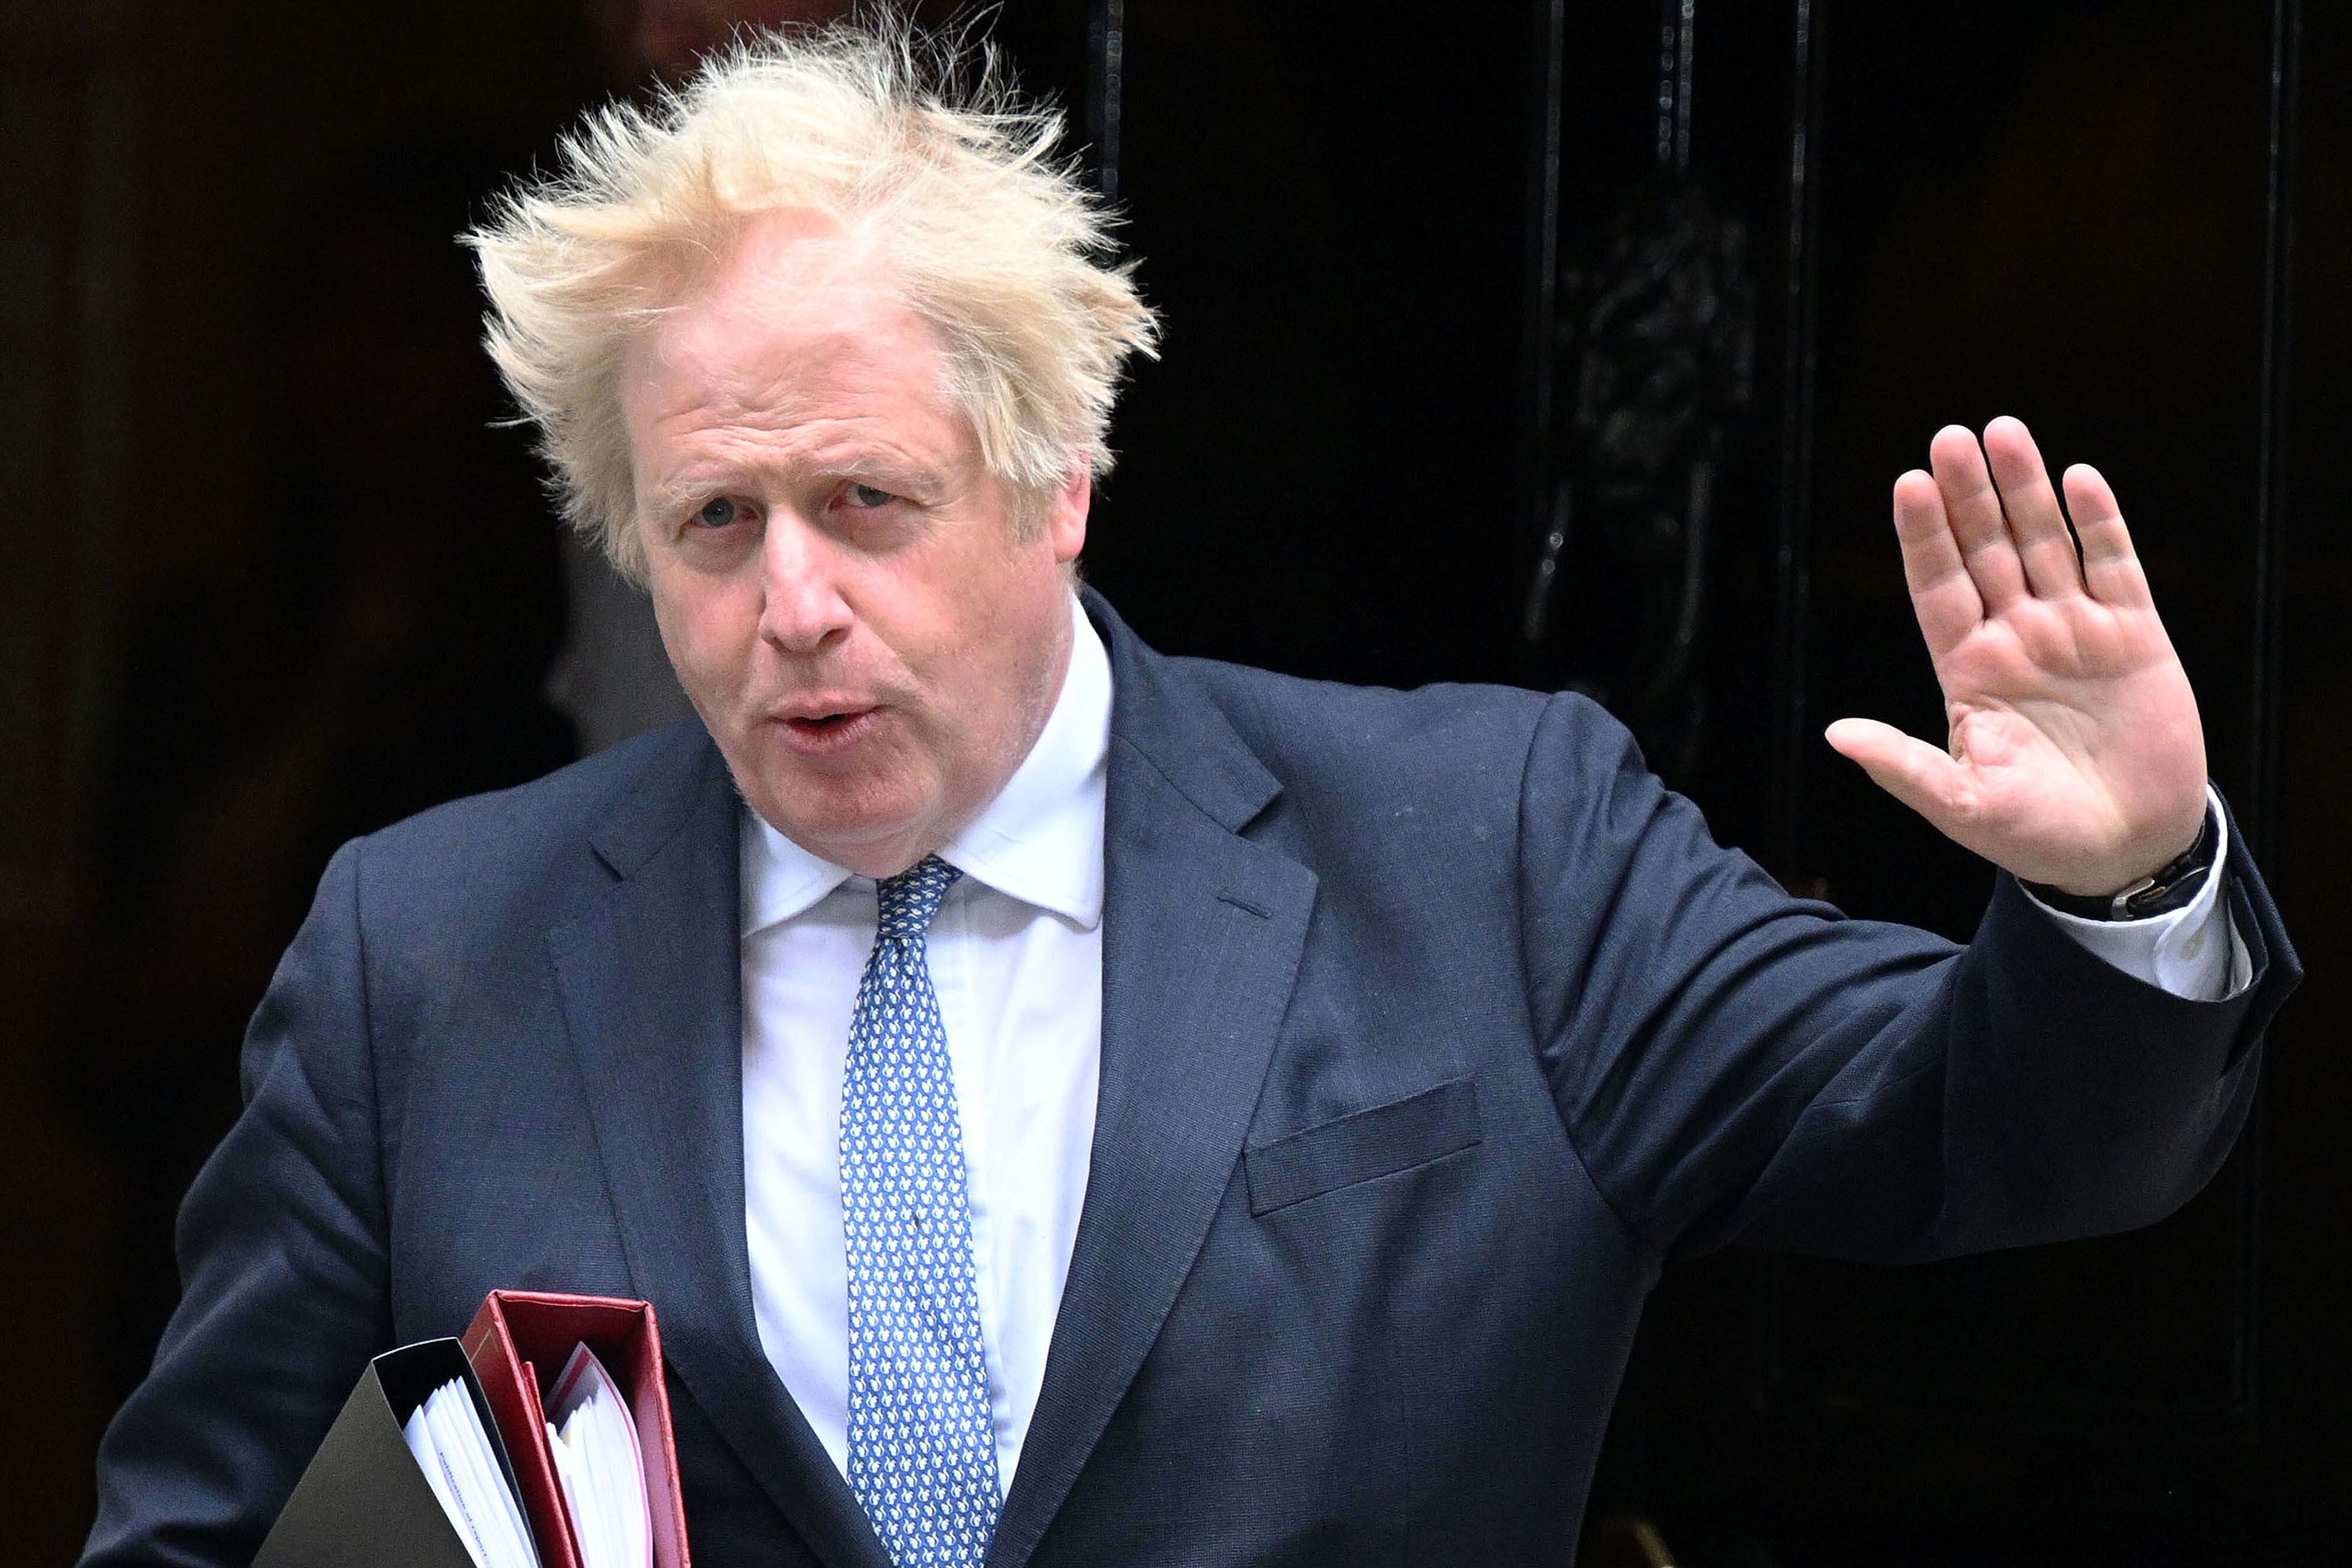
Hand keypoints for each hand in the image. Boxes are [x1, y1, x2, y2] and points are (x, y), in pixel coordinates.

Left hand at [1825, 417, 2206, 896]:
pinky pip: (2113, 566)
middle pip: (1986, 550)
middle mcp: (2015, 637)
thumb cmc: (2035, 833)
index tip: (1907, 484)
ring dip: (2025, 490)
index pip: (1936, 587)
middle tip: (1949, 437)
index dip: (1924, 537)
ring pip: (2045, 543)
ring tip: (2004, 434)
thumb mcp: (1962, 805)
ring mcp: (2074, 631)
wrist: (2124, 850)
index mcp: (1967, 670)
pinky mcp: (2134, 636)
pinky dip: (2098, 523)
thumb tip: (1837, 736)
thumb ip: (1904, 767)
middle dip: (1969, 495)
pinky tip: (2078, 479)